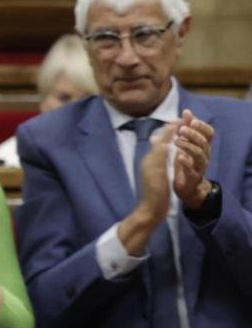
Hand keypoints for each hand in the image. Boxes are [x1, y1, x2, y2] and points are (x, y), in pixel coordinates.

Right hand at [119, 124, 173, 254]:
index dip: (167, 130)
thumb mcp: (157, 175)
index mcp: (149, 161)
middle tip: (180, 117)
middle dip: (169, 128)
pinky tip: (176, 140)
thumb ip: (159, 163)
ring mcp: (150, 166)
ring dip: (169, 134)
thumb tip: (161, 151)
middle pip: (158, 140)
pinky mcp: (154, 172)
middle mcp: (148, 161)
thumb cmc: (155, 194)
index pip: (158, 141)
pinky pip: (161, 156)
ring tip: (179, 123)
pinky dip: (168, 146)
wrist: (149, 210)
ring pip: (160, 145)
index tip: (177, 121)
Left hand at [172, 110, 214, 209]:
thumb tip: (177, 117)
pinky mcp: (192, 178)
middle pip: (203, 142)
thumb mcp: (180, 148)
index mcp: (201, 147)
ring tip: (176, 141)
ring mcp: (199, 167)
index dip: (200, 124)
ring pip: (199, 154)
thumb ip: (179, 134)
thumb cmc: (182, 166)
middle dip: (193, 133)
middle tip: (182, 128)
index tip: (188, 115)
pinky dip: (186, 163)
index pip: (208, 133)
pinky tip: (179, 157)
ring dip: (188, 146)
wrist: (184, 189)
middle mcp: (203, 155)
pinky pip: (192, 170)